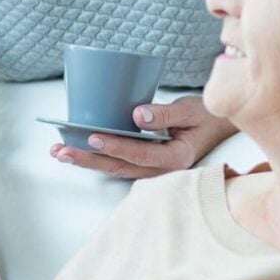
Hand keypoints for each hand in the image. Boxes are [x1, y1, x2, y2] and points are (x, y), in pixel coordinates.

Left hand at [49, 95, 236, 178]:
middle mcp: (162, 170)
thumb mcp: (190, 110)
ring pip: (116, 168)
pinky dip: (98, 157)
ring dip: (87, 161)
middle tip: (61, 151)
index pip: (140, 154)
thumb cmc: (206, 116)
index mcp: (176, 158)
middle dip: (88, 160)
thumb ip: (165, 114)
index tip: (93, 138)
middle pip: (120, 167)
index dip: (115, 147)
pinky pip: (119, 163)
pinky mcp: (146, 164)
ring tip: (61, 152)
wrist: (218, 127)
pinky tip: (78, 149)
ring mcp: (153, 170)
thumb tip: (137, 115)